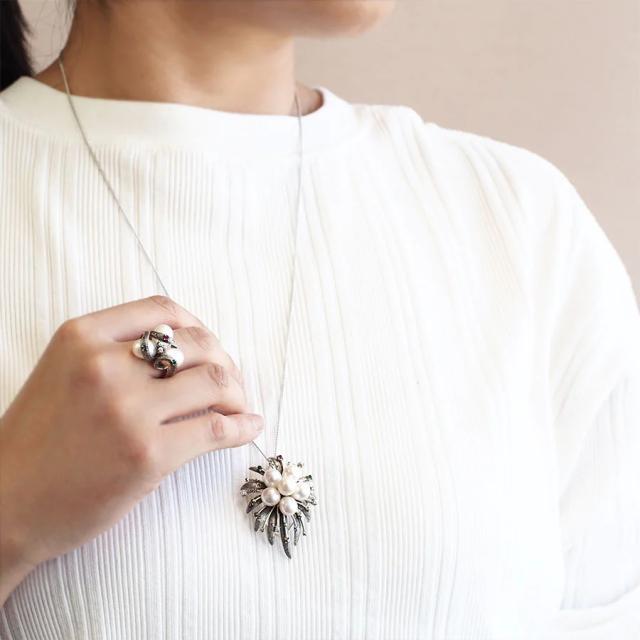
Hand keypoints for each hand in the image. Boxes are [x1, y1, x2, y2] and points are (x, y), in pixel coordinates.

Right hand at [0, 295, 262, 602]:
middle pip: (197, 343)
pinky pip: (216, 429)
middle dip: (224, 360)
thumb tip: (188, 349)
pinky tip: (248, 427)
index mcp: (82, 337)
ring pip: (213, 380)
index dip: (197, 326)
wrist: (6, 505)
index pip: (163, 310)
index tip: (208, 346)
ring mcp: (127, 409)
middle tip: (229, 382)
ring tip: (238, 406)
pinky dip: (241, 426)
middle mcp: (104, 365)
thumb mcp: (64, 373)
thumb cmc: (38, 443)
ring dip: (237, 393)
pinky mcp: (147, 454)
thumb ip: (115, 351)